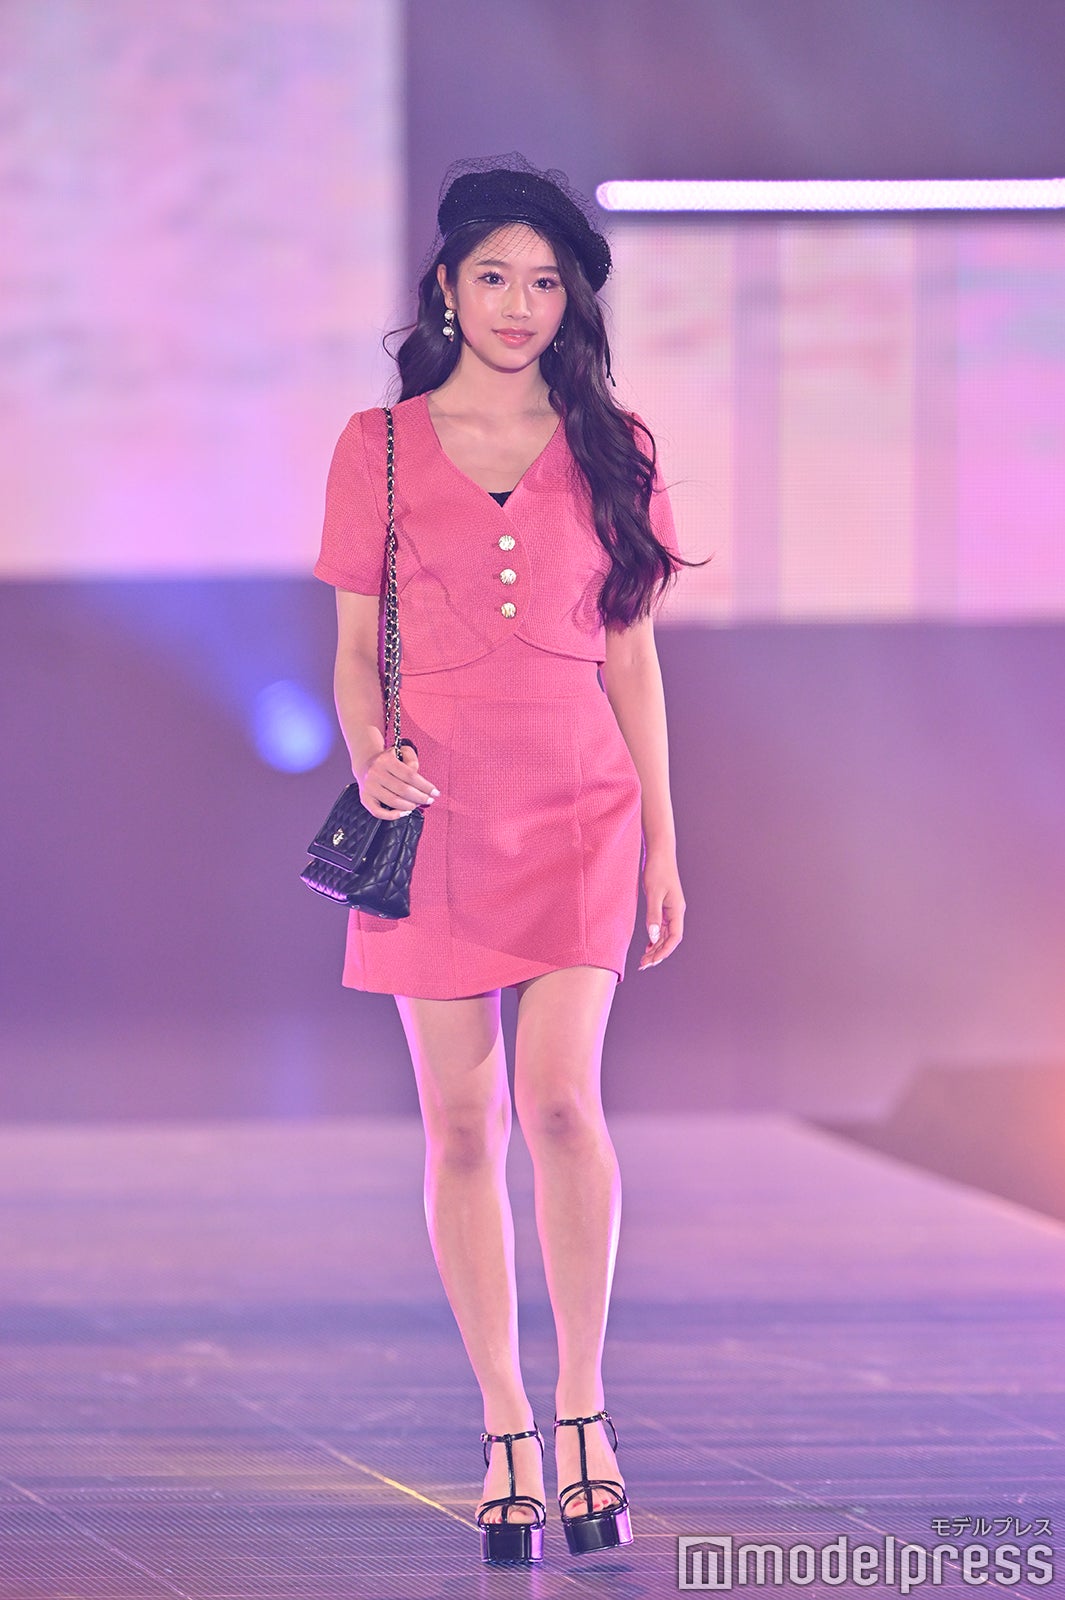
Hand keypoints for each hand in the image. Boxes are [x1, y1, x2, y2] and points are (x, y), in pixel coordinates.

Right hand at [357, 742, 438, 818]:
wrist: (366, 764)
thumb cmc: (388, 761)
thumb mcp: (401, 752)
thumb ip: (412, 760)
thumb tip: (416, 774)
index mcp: (386, 760)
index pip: (410, 775)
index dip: (425, 786)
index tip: (435, 792)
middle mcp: (375, 773)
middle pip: (403, 790)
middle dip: (420, 797)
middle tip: (429, 800)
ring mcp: (369, 787)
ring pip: (393, 801)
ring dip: (410, 806)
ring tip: (417, 804)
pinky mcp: (364, 798)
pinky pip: (378, 812)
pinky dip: (392, 815)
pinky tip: (403, 813)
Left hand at [638, 848, 684, 969]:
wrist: (659, 852)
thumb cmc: (657, 870)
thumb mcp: (653, 893)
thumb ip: (653, 916)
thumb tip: (653, 937)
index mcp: (677, 910)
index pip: (674, 938)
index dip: (664, 951)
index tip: (652, 961)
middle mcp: (676, 912)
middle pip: (670, 939)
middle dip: (658, 953)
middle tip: (644, 965)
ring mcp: (671, 909)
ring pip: (666, 934)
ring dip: (656, 947)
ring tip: (644, 959)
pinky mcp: (664, 905)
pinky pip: (662, 927)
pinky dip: (655, 937)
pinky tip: (648, 944)